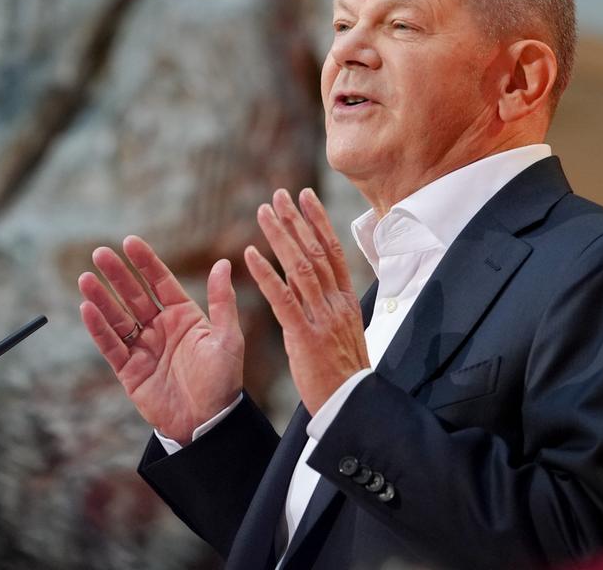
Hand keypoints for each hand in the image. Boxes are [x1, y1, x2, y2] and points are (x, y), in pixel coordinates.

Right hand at [79, 236, 243, 443]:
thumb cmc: (222, 381)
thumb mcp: (227, 338)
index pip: (160, 282)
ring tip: (86, 278)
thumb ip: (221, 302)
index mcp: (184, 316)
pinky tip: (88, 309)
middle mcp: (160, 328)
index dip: (145, 262)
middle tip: (100, 253)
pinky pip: (111, 346)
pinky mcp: (129, 371)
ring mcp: (143, 349)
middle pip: (133, 295)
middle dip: (117, 274)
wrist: (207, 423)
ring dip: (102, 298)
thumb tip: (223, 264)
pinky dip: (98, 329)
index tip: (130, 242)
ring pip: (118, 317)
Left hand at [244, 188, 369, 415]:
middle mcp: (337, 303)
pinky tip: (250, 254)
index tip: (305, 196)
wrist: (352, 407)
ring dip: (280, 236)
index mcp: (347, 301)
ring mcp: (322, 318)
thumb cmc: (344, 375)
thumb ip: (326, 305)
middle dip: (296, 220)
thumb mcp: (342, 332)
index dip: (318, 221)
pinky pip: (283, 299)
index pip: (332, 251)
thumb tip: (311, 282)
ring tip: (263, 211)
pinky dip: (266, 274)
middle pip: (316, 251)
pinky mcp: (305, 336)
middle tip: (279, 194)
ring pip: (300, 267)